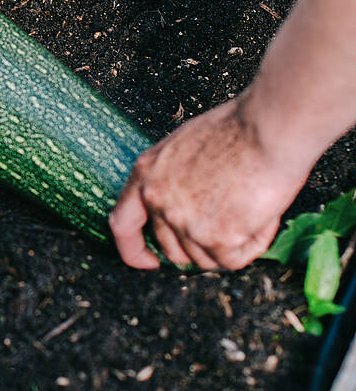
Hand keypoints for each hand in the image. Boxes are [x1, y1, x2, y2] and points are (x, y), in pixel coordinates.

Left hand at [109, 95, 313, 269]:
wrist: (268, 128)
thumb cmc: (238, 130)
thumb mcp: (185, 149)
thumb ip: (173, 180)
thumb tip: (184, 209)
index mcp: (145, 173)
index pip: (122, 224)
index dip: (134, 250)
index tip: (150, 261)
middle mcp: (157, 199)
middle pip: (172, 249)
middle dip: (200, 247)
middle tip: (230, 226)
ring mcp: (182, 220)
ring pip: (205, 259)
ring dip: (231, 243)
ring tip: (252, 205)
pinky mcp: (214, 237)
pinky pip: (234, 260)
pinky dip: (252, 244)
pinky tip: (263, 215)